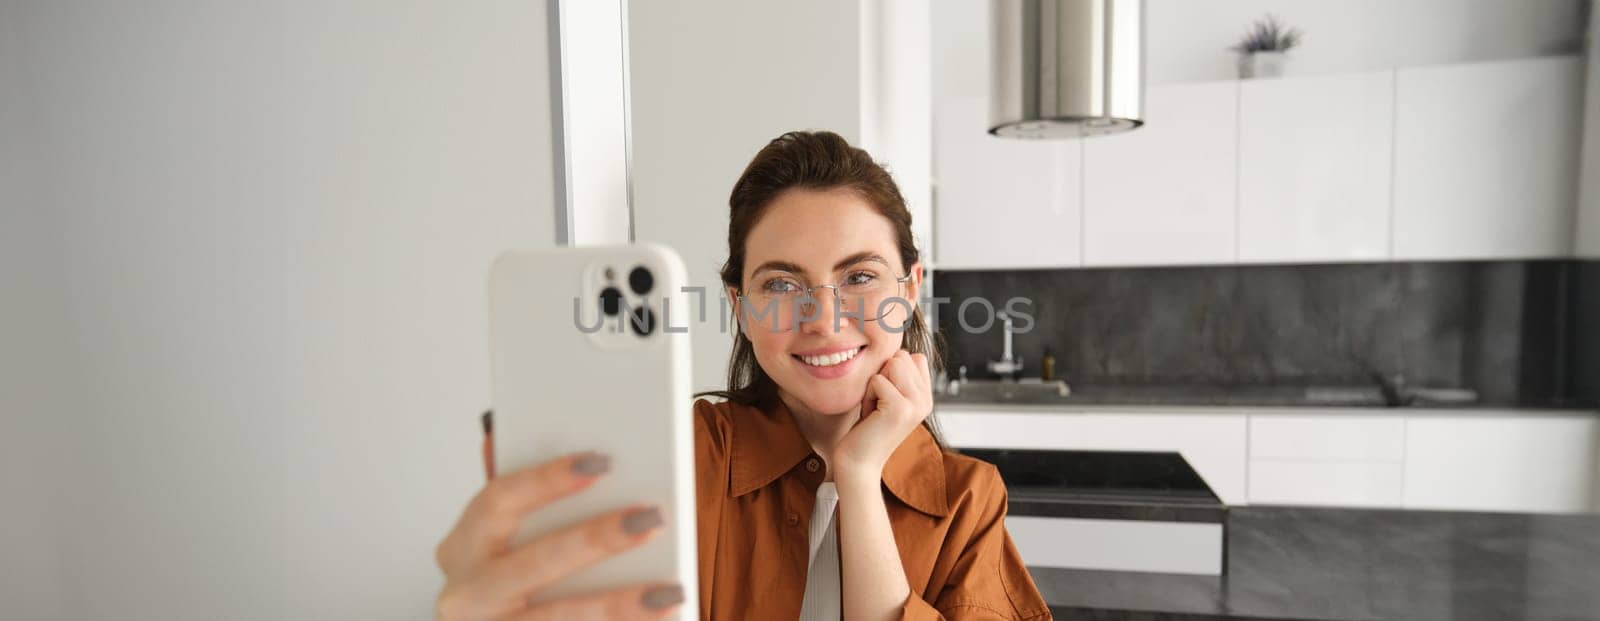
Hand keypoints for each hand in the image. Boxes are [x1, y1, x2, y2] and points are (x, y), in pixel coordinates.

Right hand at [434, 412, 684, 620]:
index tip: (600, 462)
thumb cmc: (511, 586)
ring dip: (617, 604)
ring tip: (669, 590)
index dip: (547, 479)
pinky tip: (657, 619)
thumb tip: (555, 449)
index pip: (498, 500)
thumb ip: (529, 502)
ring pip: (555, 618)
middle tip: (651, 519)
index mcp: (463, 547)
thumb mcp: (508, 542)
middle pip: (532, 563)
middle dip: (595, 540)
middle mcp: (466, 593)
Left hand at [832, 350, 932, 478]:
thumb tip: (900, 349)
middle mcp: (926, 400)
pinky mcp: (900, 409)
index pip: (914, 356)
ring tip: (874, 408)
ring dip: (874, 385)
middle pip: (901, 357)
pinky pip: (877, 379)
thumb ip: (899, 375)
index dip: (891, 370)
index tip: (885, 397)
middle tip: (877, 404)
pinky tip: (870, 416)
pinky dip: (867, 395)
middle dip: (881, 376)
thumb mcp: (888, 397)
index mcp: (926, 396)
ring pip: (892, 364)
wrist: (859, 462)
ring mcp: (916, 404)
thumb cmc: (867, 428)